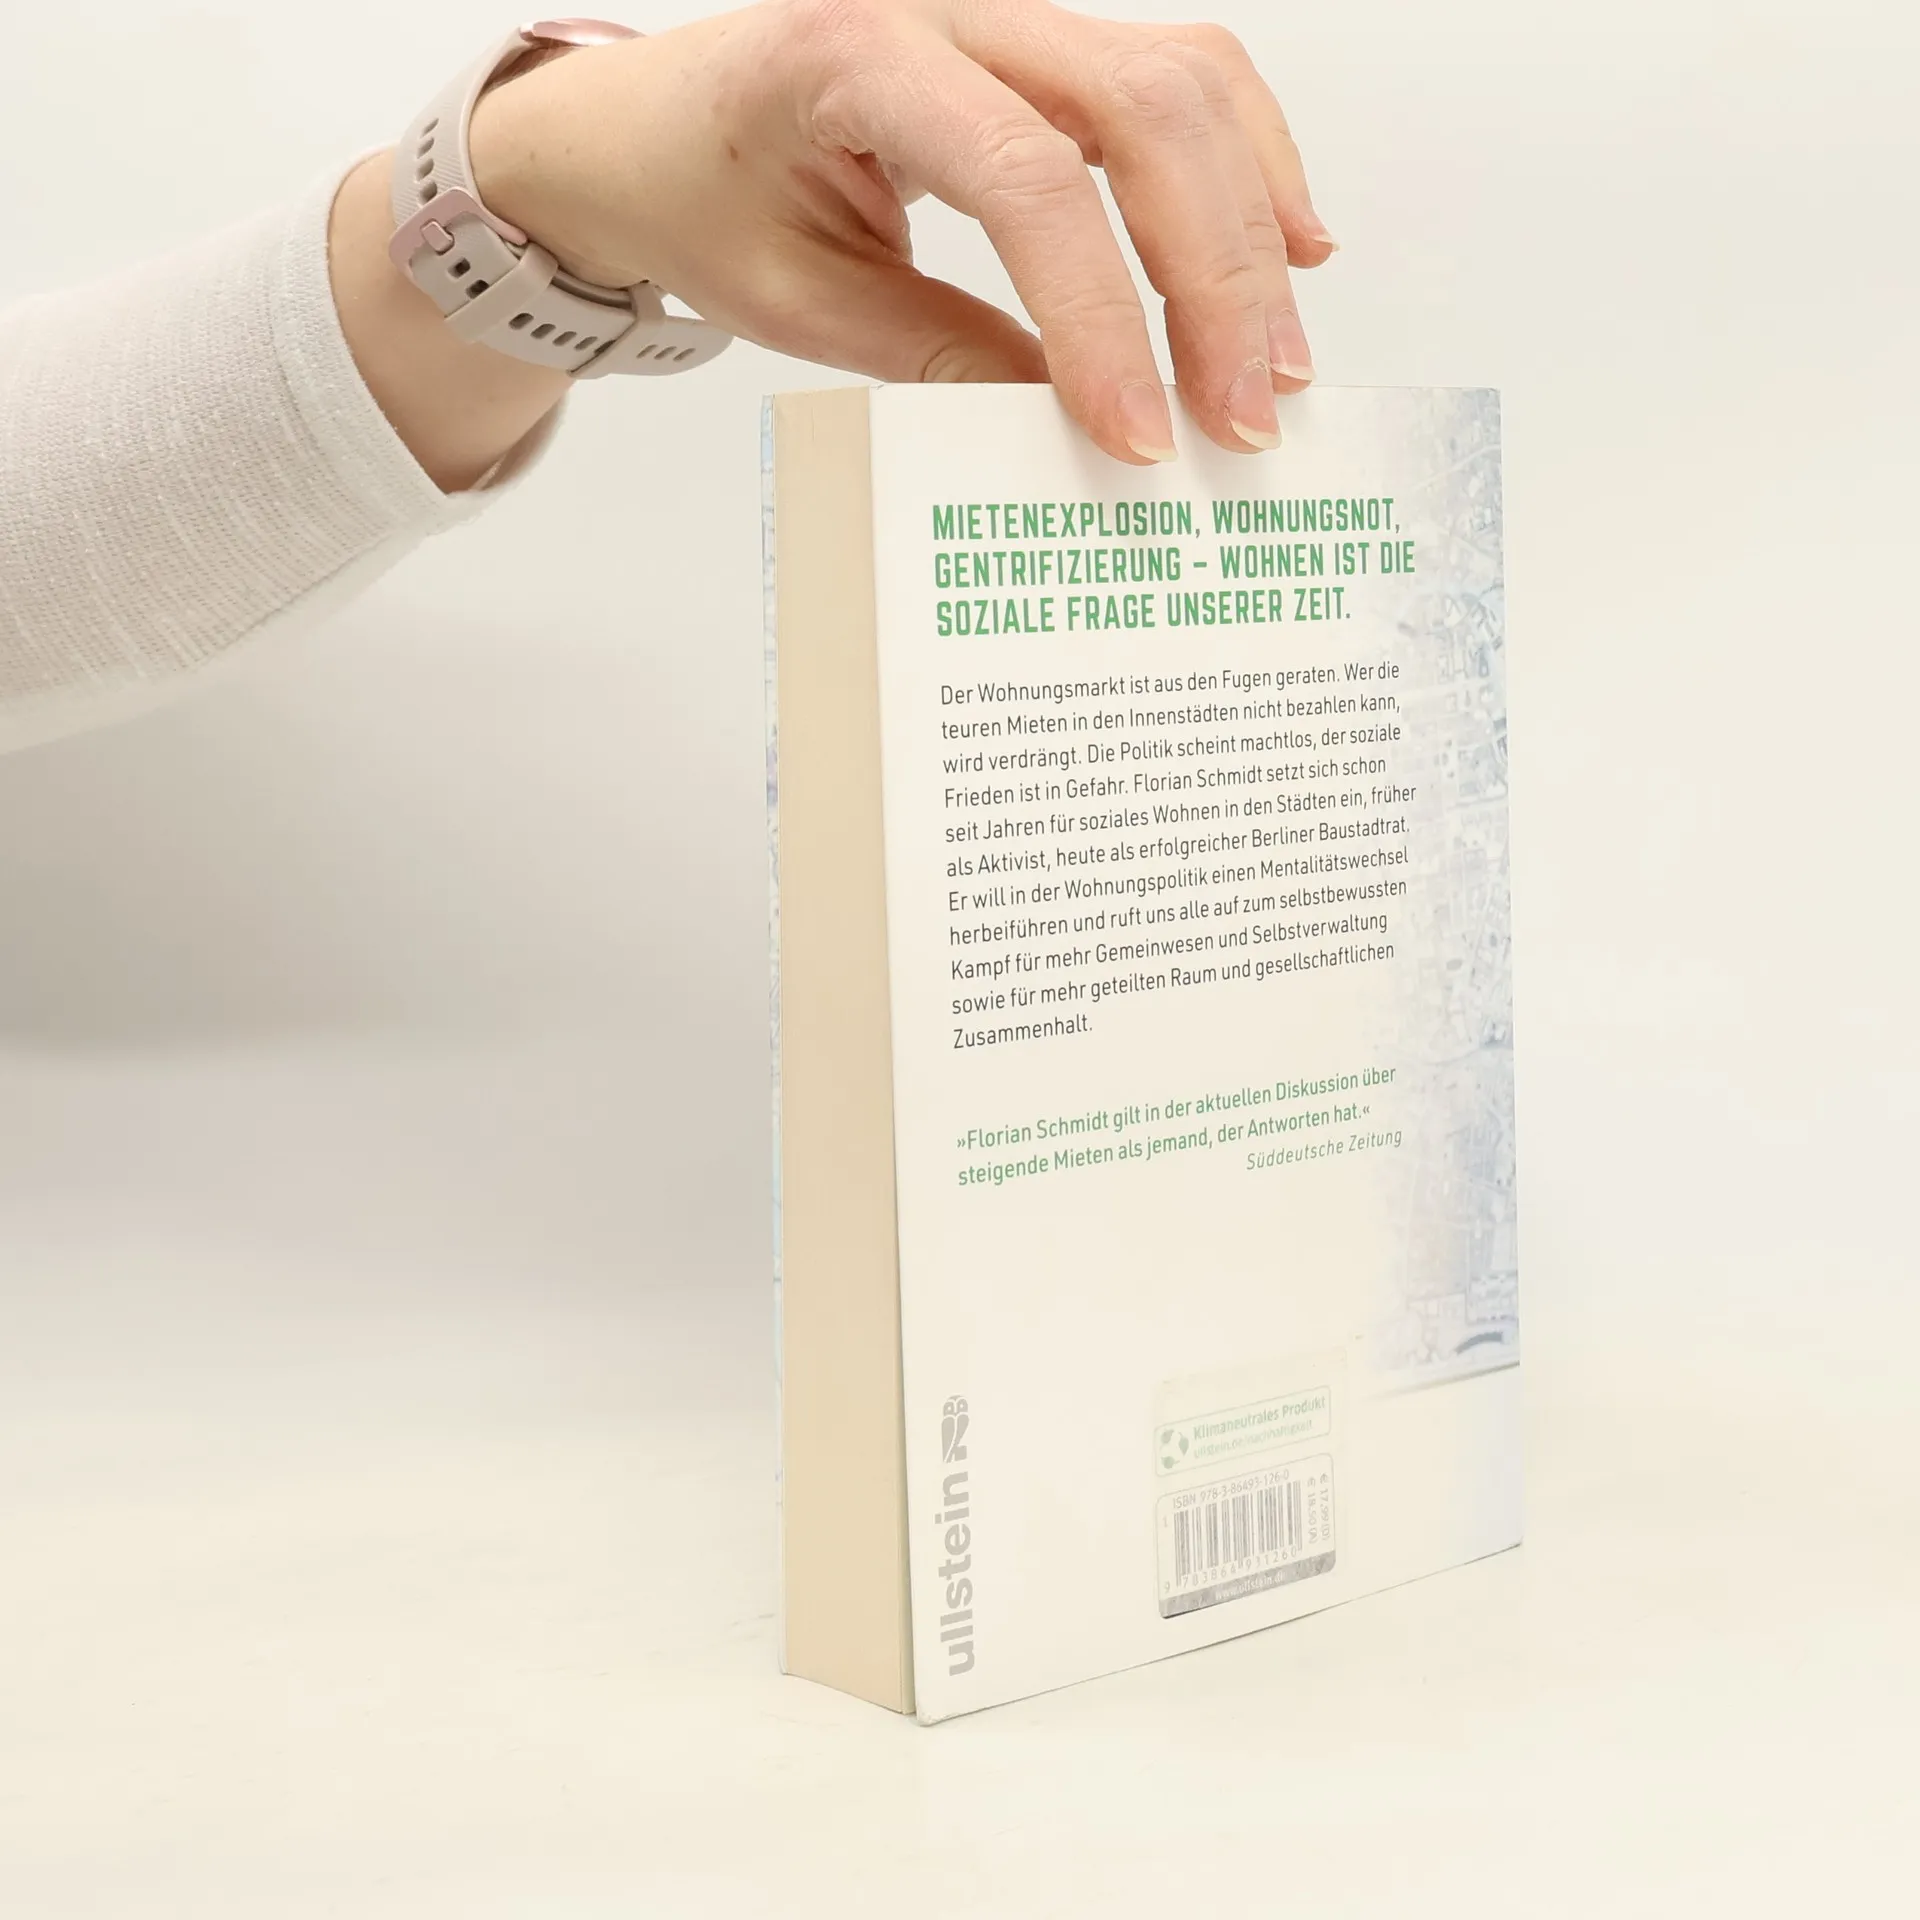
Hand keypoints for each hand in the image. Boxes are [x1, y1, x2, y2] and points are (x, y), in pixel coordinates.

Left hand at [469, 0, 1335, 462]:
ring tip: (1275, 361)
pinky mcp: (1046, 44)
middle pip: (1146, 109)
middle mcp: (952, 1)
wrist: (653, 126)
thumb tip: (1067, 428)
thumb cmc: (704, 197)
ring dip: (1253, 225)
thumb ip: (936, 355)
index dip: (1102, 314)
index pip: (1026, 178)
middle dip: (1216, 275)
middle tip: (1243, 414)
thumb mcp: (798, 301)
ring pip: (1187, 83)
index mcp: (857, 53)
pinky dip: (1247, 166)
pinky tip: (1290, 248)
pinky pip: (1179, 77)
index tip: (1139, 432)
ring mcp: (1010, 11)